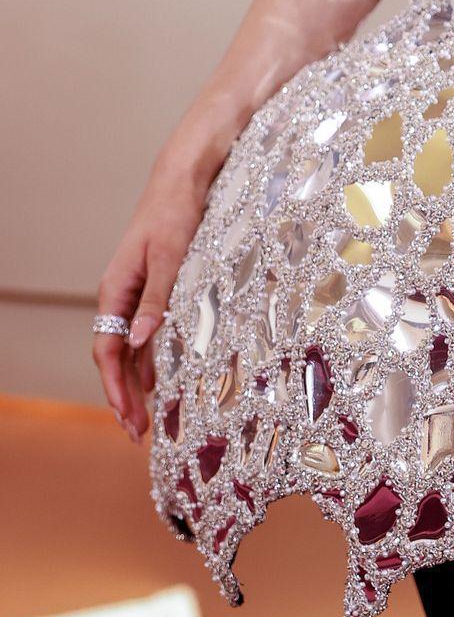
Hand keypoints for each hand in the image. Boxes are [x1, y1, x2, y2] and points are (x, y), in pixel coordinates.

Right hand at [92, 158, 211, 443]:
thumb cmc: (175, 214)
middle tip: (137, 434)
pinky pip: (145, 334)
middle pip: (114, 357)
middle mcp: (120, 296)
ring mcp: (135, 294)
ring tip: (146, 419)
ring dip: (136, 384)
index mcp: (115, 291)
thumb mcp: (169, 258)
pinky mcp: (153, 289)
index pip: (107, 351)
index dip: (115, 388)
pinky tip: (159, 381)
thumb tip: (137, 343)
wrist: (183, 181)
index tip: (127, 418)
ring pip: (128, 350)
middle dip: (123, 397)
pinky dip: (149, 361)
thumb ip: (154, 301)